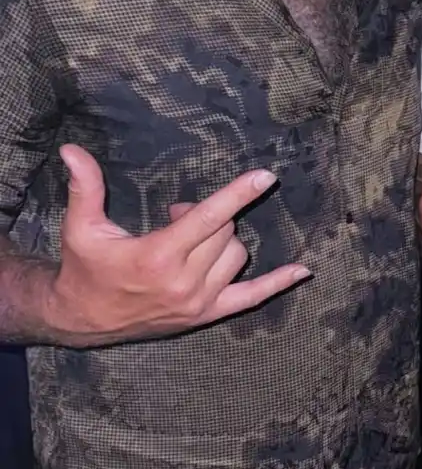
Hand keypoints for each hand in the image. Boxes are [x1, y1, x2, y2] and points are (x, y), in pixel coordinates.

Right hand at [49, 145, 309, 344]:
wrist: (83, 319)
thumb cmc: (85, 268)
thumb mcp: (81, 227)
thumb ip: (85, 187)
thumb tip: (71, 149)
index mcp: (158, 256)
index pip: (208, 218)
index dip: (238, 194)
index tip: (265, 176)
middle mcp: (184, 281)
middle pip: (224, 232)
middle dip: (210, 216)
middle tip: (178, 216)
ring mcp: (199, 302)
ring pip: (236, 255)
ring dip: (223, 240)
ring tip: (191, 240)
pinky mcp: (206, 315)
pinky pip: (251, 298)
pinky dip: (277, 283)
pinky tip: (302, 270)